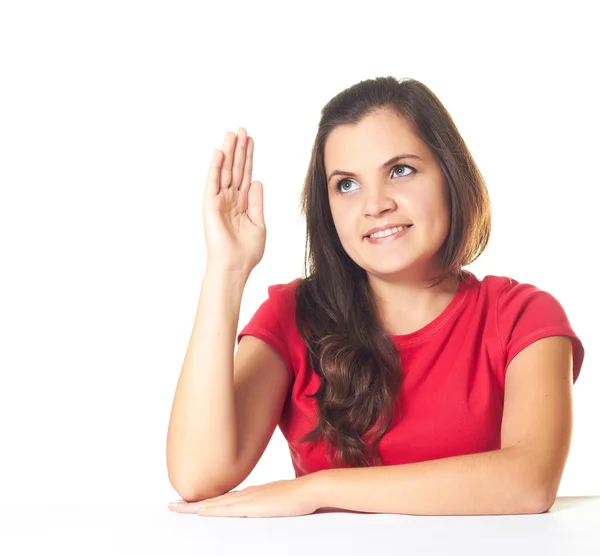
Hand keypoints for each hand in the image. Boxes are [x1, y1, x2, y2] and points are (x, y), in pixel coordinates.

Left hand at [168, 475, 320, 517]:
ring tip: (177, 508)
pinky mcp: (250, 506)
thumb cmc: (300, 495)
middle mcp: (246, 493)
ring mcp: (247, 498)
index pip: (223, 498)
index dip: (206, 501)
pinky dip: (209, 509)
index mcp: (252, 493)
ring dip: (194, 507)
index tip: (192, 503)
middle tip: (172, 505)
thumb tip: (265, 504)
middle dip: (192, 504)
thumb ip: (269, 501)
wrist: (310, 489)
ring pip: (214, 503)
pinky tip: (199, 511)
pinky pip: (224, 509)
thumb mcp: (281, 498)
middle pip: (214, 500)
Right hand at [202, 128, 265, 273]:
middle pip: (236, 169)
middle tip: (241, 129)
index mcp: (242, 203)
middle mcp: (230, 199)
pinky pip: (213, 182)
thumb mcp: (258, 223)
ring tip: (232, 133)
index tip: (250, 141)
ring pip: (225, 171)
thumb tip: (257, 181)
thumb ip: (256, 202)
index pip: (246, 174)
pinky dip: (215, 167)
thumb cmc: (247, 251)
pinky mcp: (210, 205)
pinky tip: (219, 152)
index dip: (248, 158)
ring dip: (228, 152)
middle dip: (239, 149)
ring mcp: (219, 201)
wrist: (235, 266)